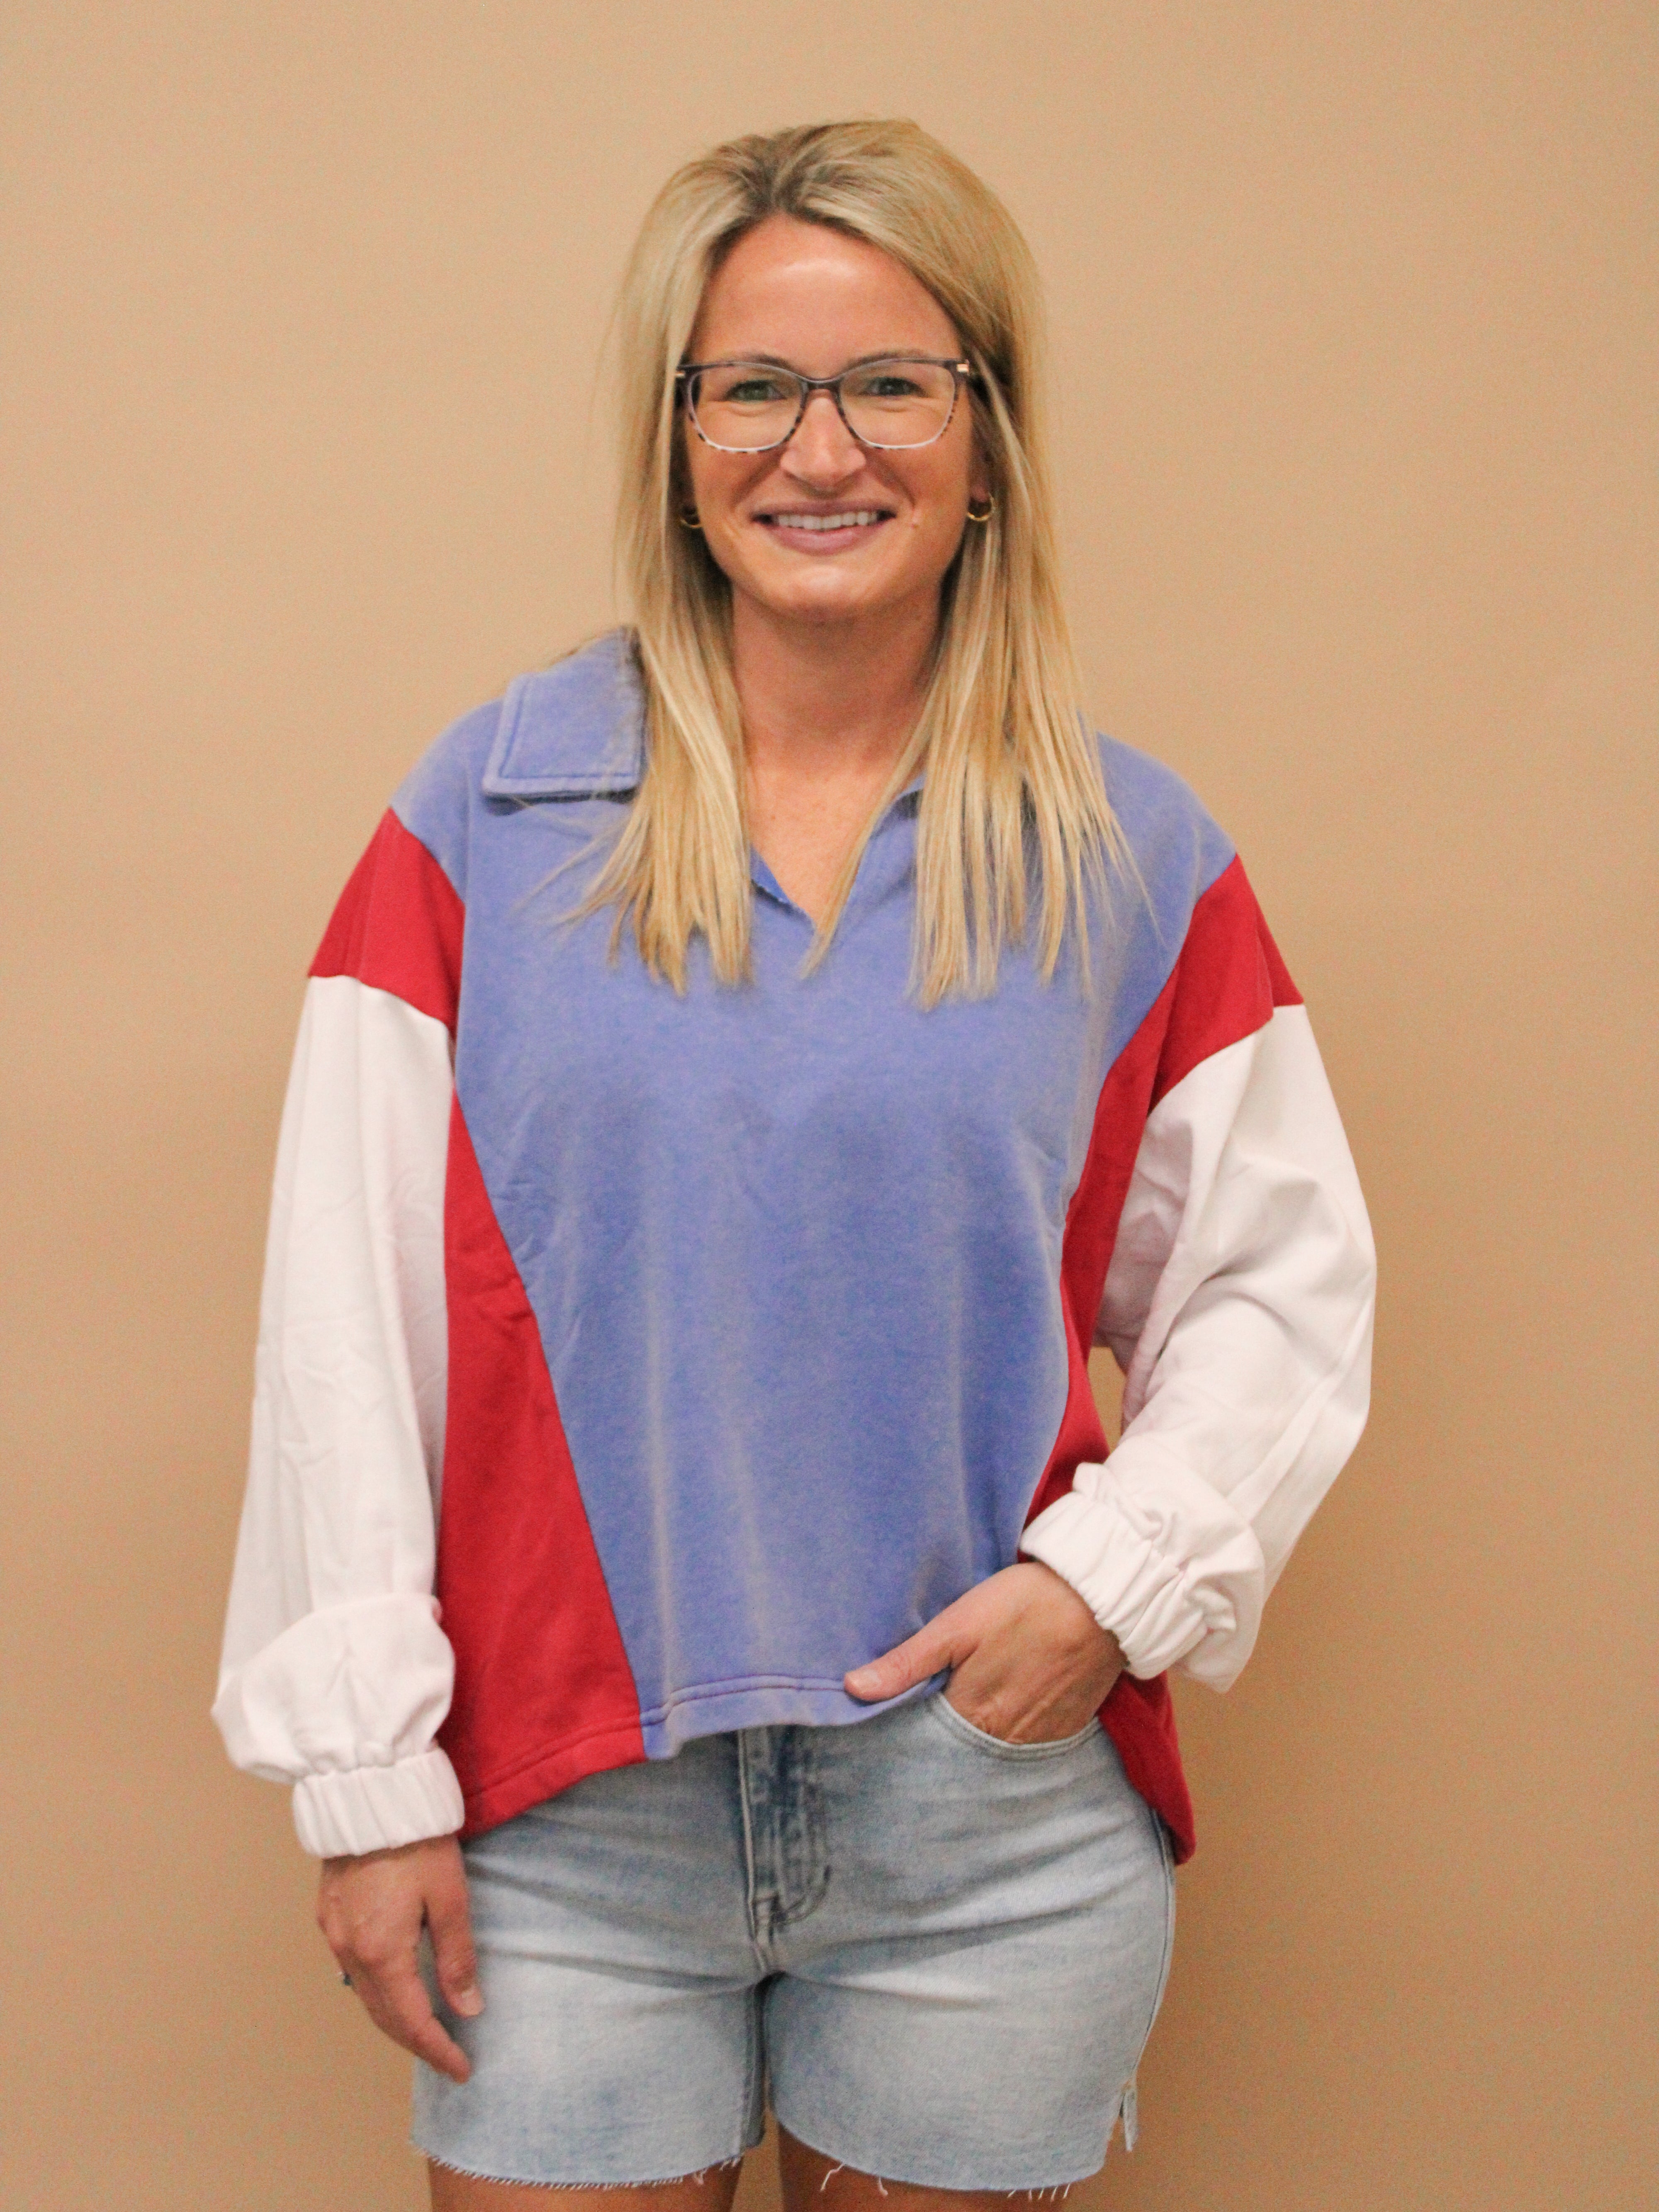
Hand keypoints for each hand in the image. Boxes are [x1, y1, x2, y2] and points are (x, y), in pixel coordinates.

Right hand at [317, 1834, 480, 2083]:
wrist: (370, 1792)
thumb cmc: (417, 1840)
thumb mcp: (450, 1897)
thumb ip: (456, 1957)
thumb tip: (467, 2009)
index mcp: (381, 1952)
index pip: (411, 2021)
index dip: (438, 2050)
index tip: (462, 2069)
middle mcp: (349, 1951)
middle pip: (383, 2015)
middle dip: (416, 2041)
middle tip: (448, 2056)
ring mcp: (333, 1933)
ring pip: (364, 1995)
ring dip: (394, 2018)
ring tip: (427, 2029)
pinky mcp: (328, 1913)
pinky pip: (351, 1969)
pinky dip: (376, 1990)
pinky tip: (395, 1987)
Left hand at [843, 1560, 1124, 1742]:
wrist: (1101, 1598)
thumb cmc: (1024, 1603)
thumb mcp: (956, 1624)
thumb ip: (907, 1663)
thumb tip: (853, 1688)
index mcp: (973, 1713)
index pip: (928, 1742)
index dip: (911, 1735)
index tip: (893, 1732)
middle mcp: (1006, 1737)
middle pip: (962, 1752)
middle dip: (943, 1745)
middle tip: (932, 1723)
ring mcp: (1041, 1736)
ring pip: (997, 1751)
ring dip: (980, 1740)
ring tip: (970, 1717)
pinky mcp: (1068, 1726)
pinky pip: (1032, 1744)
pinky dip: (1015, 1734)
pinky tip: (1009, 1712)